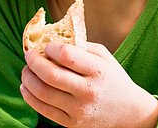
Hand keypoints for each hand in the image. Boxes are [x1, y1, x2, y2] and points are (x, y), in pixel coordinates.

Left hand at [20, 42, 157, 127]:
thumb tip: (49, 38)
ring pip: (42, 92)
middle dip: (33, 61)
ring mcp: (79, 110)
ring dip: (27, 77)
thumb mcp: (103, 56)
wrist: (130, 113)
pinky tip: (26, 86)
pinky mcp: (72, 124)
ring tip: (27, 70)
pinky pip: (42, 109)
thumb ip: (79, 45)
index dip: (50, 47)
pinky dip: (28, 95)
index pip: (66, 55)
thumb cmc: (111, 78)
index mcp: (98, 71)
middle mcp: (88, 92)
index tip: (46, 46)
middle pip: (50, 75)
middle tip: (29, 55)